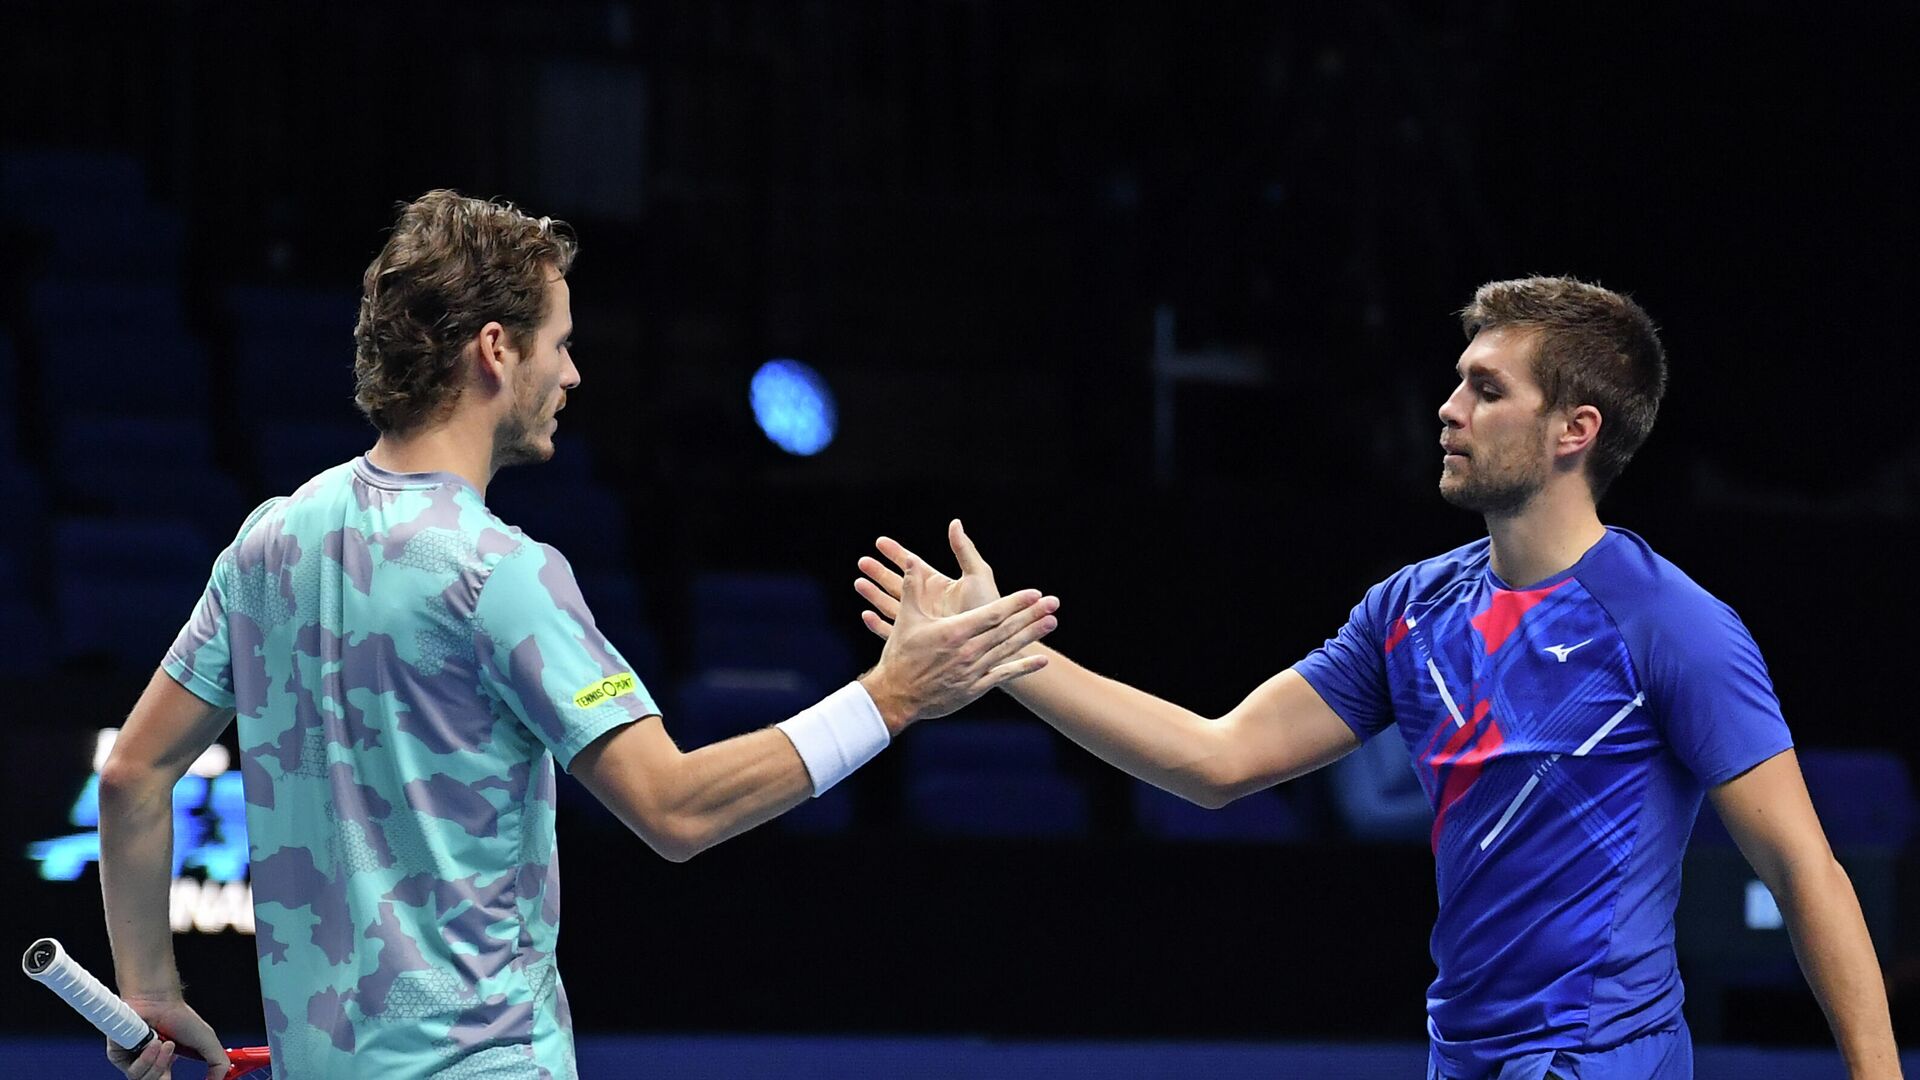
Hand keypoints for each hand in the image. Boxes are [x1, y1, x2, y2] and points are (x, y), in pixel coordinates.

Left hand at [108, 996, 230, 1079]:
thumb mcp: (207, 1042)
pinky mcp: (117, 1056)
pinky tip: (151, 1042)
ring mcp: (131, 1061)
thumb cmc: (179, 1016)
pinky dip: (145, 1058)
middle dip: (163, 1073)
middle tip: (173, 1056)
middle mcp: (146, 1064)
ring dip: (157, 1063)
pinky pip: (131, 1071)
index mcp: (164, 1064)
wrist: (159, 1001)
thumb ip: (218, 1064)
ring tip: (164, 1043)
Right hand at [855, 519, 1003, 638]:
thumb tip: (955, 523)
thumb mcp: (977, 576)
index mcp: (940, 586)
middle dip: (880, 572)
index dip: (897, 553)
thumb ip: (964, 550)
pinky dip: (879, 625)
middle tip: (862, 561)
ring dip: (875, 595)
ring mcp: (925, 624)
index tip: (880, 541)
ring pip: (892, 606)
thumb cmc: (989, 608)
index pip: (915, 566)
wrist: (995, 648)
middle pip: (899, 584)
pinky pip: (895, 632)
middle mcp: (930, 603)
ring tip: (858, 583)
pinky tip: (866, 616)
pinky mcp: (921, 644)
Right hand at [858, 551, 1056, 731]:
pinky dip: (1023, 668)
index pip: (993, 614)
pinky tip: (1041, 661)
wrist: (897, 696)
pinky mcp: (975, 688)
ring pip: (1009, 650)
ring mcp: (974, 671)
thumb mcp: (906, 620)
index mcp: (955, 632)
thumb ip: (912, 588)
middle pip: (1007, 630)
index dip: (1015, 603)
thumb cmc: (901, 655)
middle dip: (1032, 615)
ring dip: (1031, 635)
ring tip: (1051, 622)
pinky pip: (1003, 675)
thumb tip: (912, 560)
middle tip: (1053, 604)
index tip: (1034, 593)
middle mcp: (969, 651)